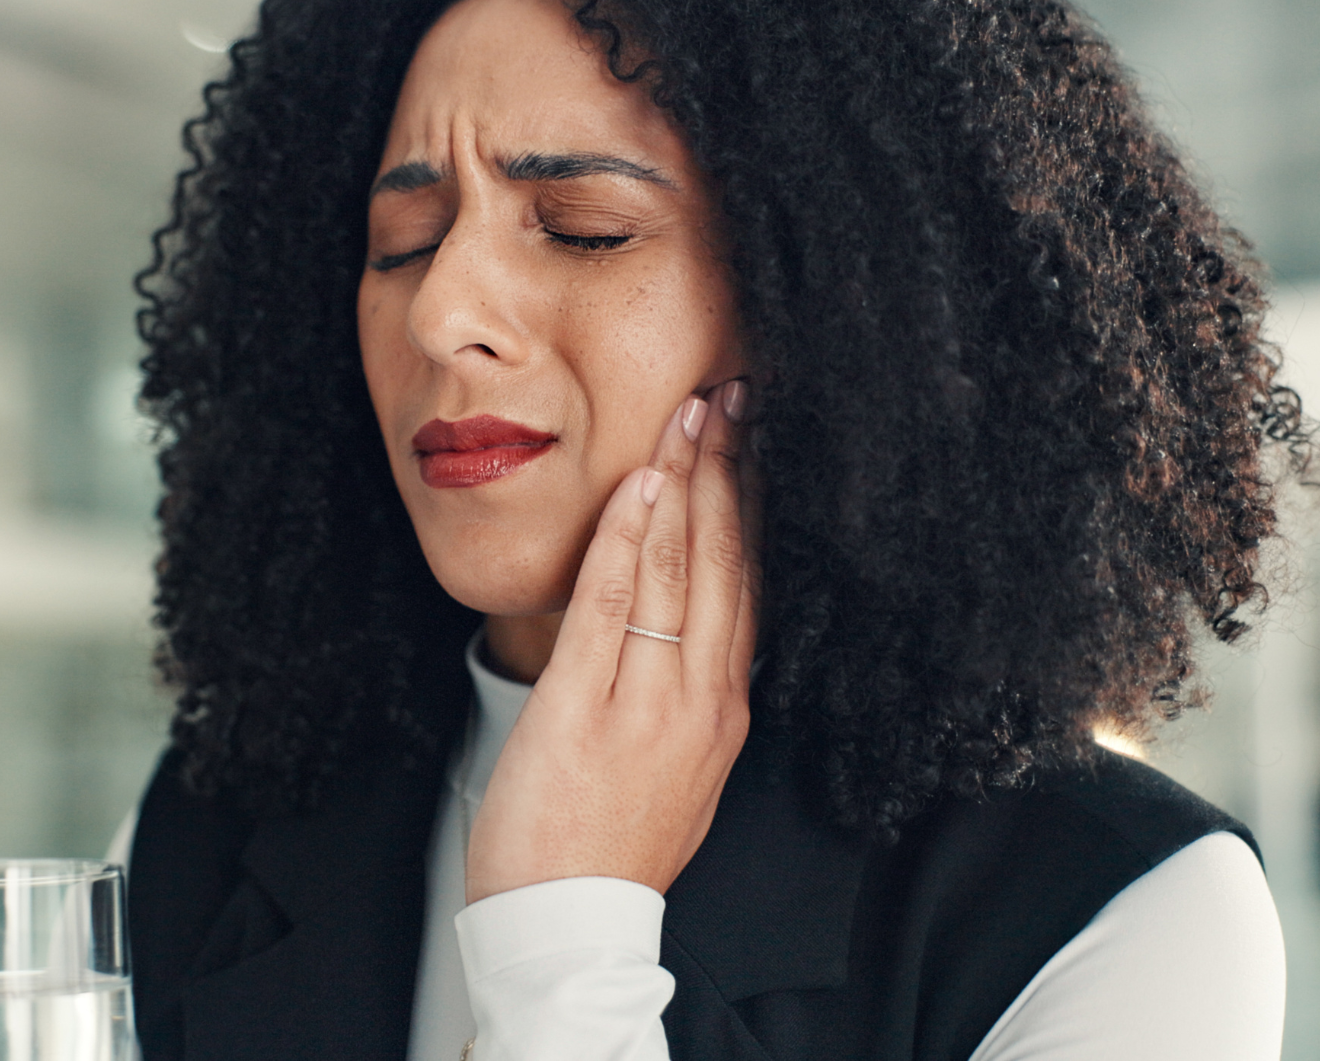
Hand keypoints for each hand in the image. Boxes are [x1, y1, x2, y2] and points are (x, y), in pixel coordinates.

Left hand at [467, 380, 754, 901]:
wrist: (569, 923)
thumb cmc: (608, 847)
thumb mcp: (671, 769)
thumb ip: (680, 698)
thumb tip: (678, 634)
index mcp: (722, 712)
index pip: (748, 588)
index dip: (751, 507)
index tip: (750, 443)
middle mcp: (702, 702)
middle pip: (729, 565)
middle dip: (731, 472)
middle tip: (734, 397)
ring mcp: (649, 706)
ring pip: (683, 573)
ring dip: (687, 484)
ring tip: (693, 414)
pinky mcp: (586, 710)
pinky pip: (616, 607)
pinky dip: (633, 541)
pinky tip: (642, 486)